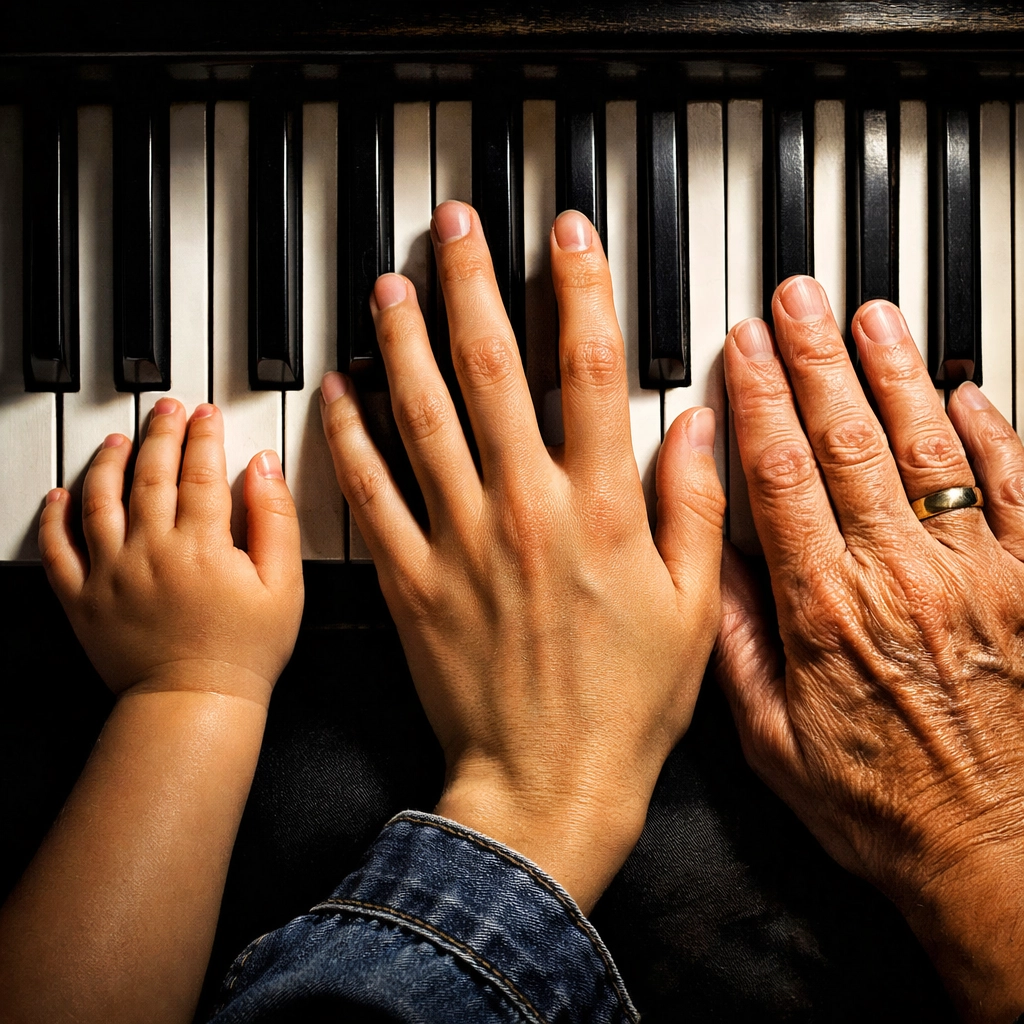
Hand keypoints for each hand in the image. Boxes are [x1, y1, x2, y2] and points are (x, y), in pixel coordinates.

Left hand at [38, 400, 302, 704]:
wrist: (196, 701)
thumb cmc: (246, 650)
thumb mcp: (285, 584)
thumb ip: (275, 519)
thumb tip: (263, 467)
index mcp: (202, 545)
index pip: (200, 471)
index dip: (204, 435)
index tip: (207, 414)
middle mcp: (151, 550)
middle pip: (151, 474)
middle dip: (161, 433)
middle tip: (167, 409)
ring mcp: (111, 572)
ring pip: (100, 499)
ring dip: (110, 461)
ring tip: (120, 440)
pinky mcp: (83, 598)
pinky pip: (58, 548)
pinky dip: (55, 516)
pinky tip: (60, 494)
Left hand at [320, 203, 724, 912]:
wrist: (546, 786)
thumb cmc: (626, 706)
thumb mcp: (695, 609)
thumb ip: (698, 506)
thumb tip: (704, 422)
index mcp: (602, 510)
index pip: (592, 371)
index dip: (580, 288)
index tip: (566, 233)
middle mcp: (526, 510)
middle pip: (492, 371)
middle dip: (474, 285)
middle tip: (455, 227)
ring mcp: (460, 541)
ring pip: (423, 417)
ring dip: (405, 341)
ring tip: (392, 284)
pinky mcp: (410, 579)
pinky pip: (371, 494)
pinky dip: (351, 436)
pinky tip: (341, 389)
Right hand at [715, 277, 1023, 1021]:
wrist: (994, 854)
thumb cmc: (879, 805)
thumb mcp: (770, 743)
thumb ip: (735, 644)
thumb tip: (710, 561)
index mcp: (826, 614)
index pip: (781, 478)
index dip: (758, 402)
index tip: (740, 350)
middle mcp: (900, 581)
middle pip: (849, 444)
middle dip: (817, 361)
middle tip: (797, 300)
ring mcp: (974, 578)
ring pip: (928, 451)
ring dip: (895, 376)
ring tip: (870, 317)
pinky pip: (1014, 493)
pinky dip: (993, 434)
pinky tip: (966, 392)